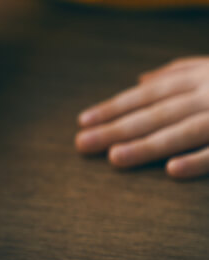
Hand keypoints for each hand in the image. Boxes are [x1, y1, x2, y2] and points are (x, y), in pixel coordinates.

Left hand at [75, 56, 208, 178]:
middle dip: (117, 128)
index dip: (115, 108)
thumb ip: (183, 71)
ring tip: (114, 157)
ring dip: (147, 144)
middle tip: (82, 143)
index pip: (149, 95)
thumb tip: (141, 80)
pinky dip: (197, 161)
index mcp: (203, 77)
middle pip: (157, 114)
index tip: (83, 122)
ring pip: (184, 131)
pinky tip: (171, 170)